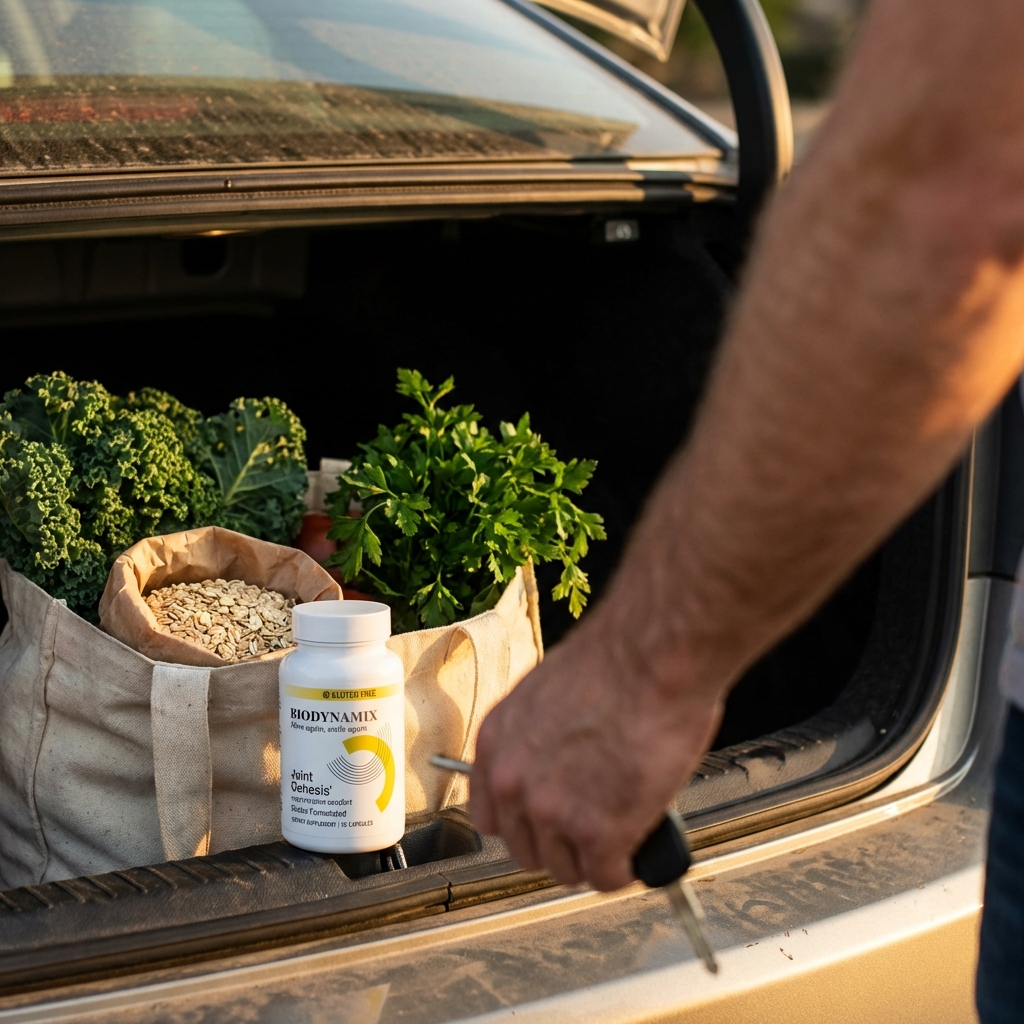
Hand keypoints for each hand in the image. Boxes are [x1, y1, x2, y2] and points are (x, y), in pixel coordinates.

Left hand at [469, 608, 723, 891]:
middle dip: (562, 843)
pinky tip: (641, 844)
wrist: (651, 655)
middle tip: (596, 826)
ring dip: (595, 856)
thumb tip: (558, 769)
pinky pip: (607, 876)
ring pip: (567, 869)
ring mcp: (551, 810)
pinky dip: (627, 867)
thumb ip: (539, 741)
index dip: (526, 823)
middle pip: (527, 850)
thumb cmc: (616, 663)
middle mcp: (511, 781)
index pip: (490, 815)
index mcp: (495, 743)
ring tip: (625, 828)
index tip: (550, 822)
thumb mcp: (548, 697)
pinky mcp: (597, 832)